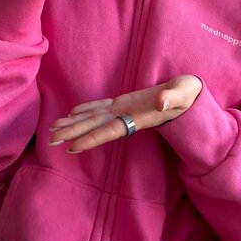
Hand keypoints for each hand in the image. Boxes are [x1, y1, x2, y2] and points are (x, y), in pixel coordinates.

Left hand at [49, 75, 202, 152]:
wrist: (190, 95)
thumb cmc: (189, 94)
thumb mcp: (185, 93)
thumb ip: (174, 96)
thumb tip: (161, 101)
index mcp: (139, 116)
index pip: (111, 130)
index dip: (91, 138)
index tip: (72, 147)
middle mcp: (127, 116)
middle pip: (96, 127)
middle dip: (73, 133)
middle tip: (50, 140)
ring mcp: (124, 109)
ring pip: (94, 118)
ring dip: (74, 123)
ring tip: (53, 129)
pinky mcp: (124, 101)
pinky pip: (101, 107)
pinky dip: (86, 109)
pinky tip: (72, 113)